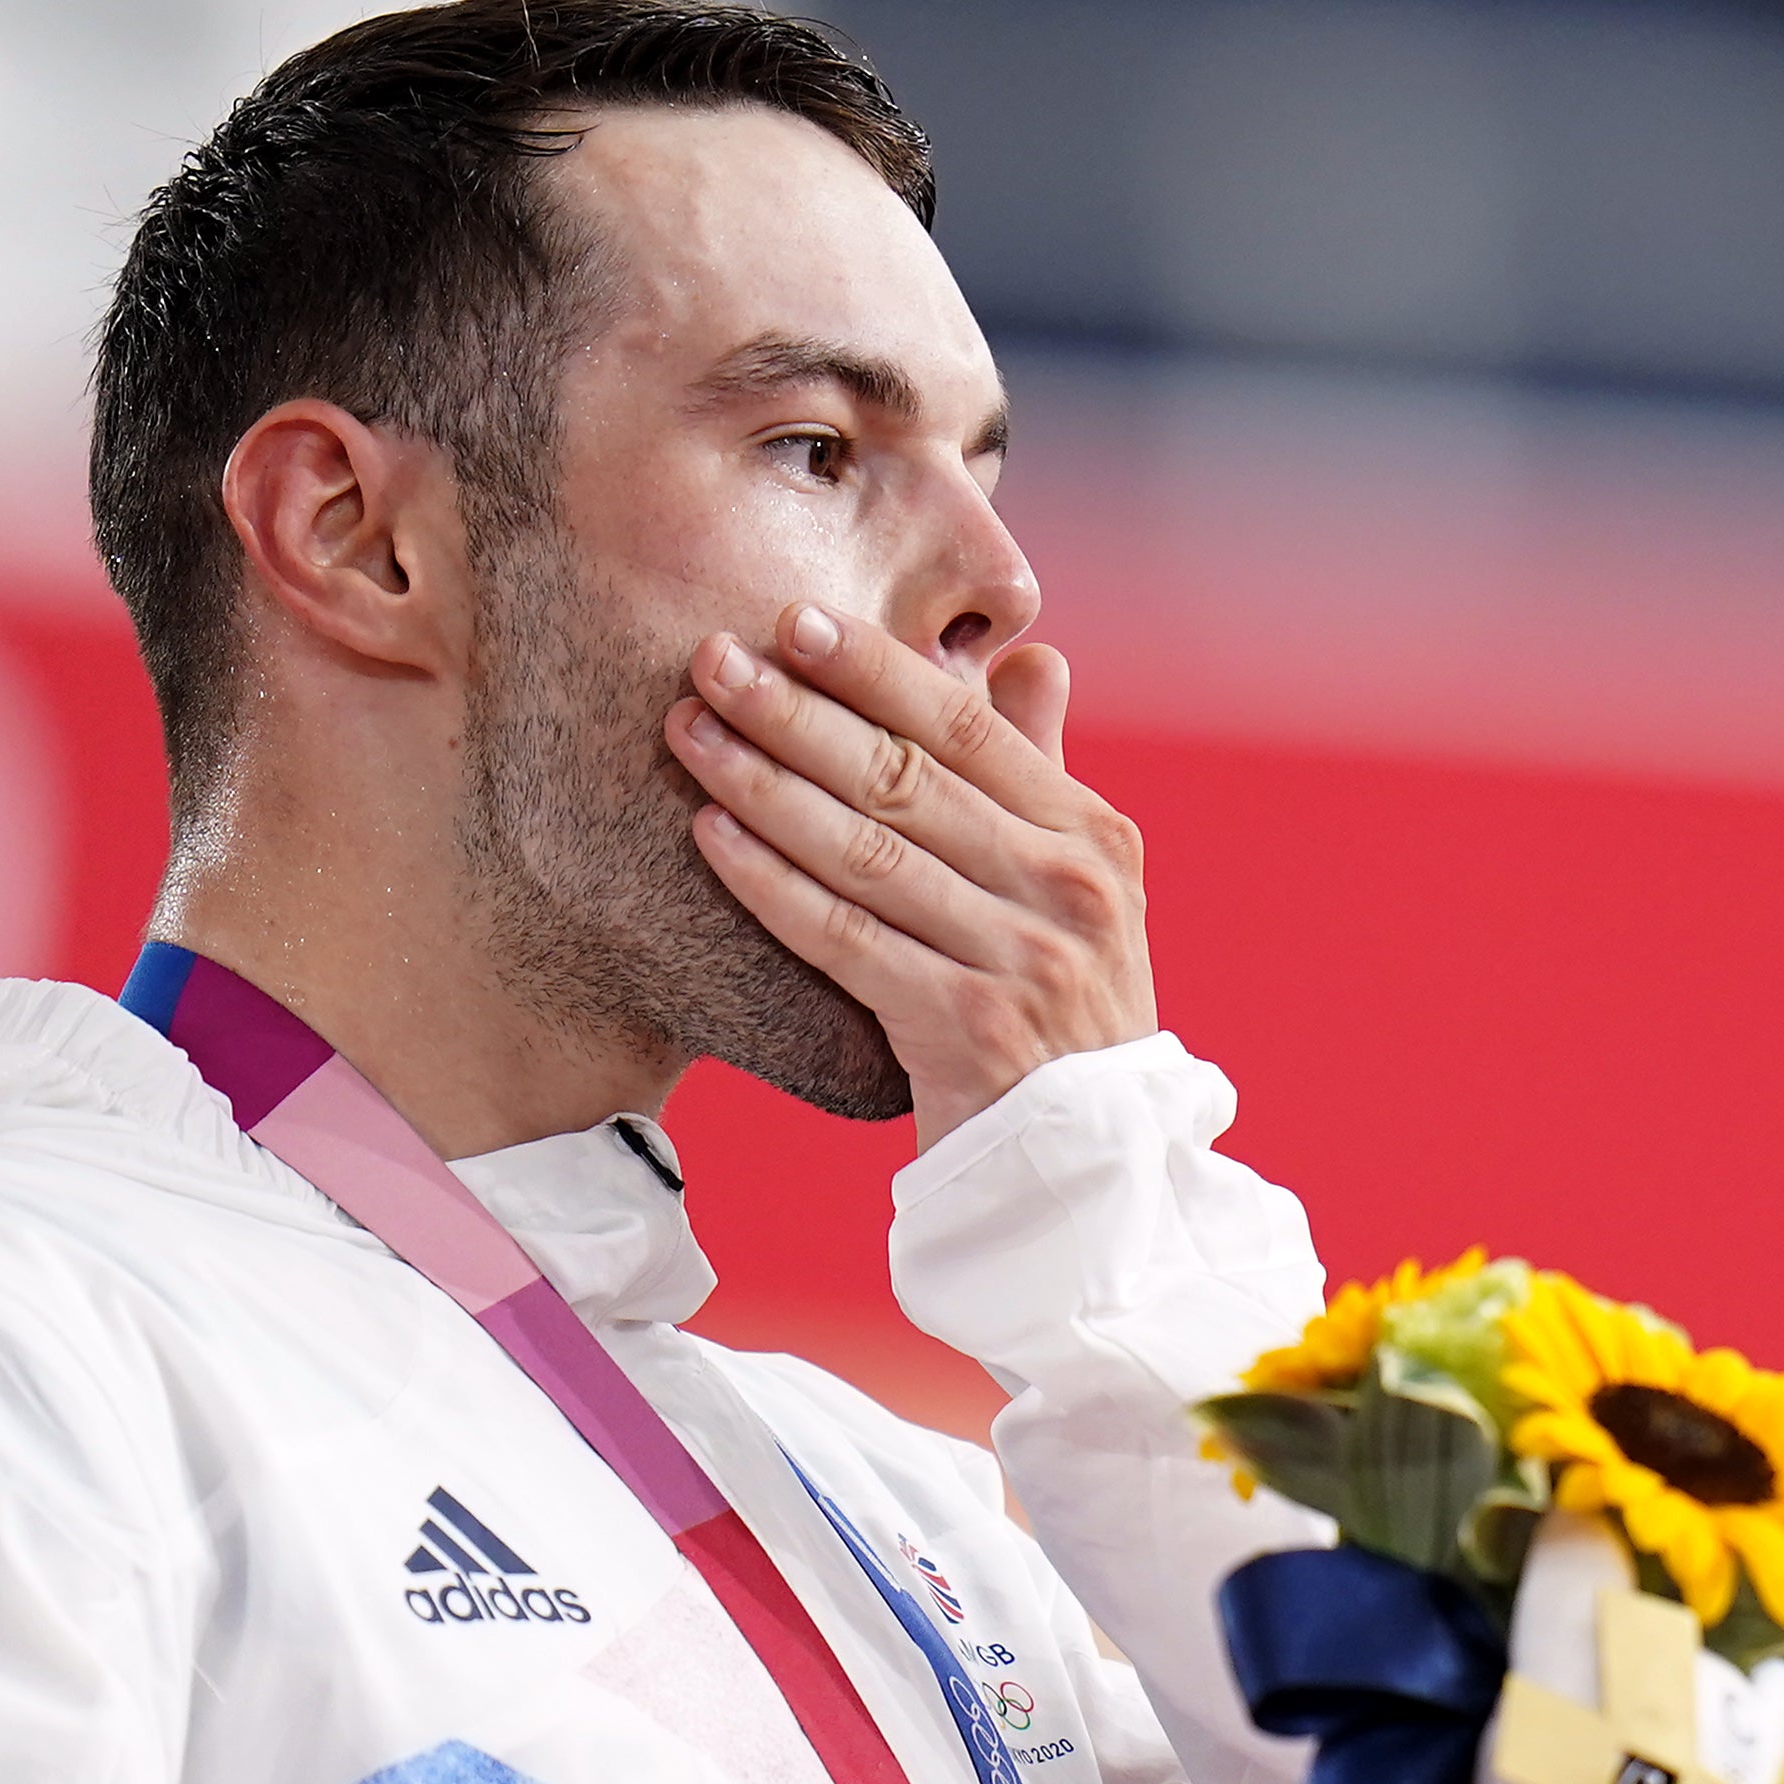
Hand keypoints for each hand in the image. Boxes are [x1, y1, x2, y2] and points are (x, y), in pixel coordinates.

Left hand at [667, 604, 1155, 1149]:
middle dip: (797, 711)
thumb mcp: (1080, 887)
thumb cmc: (1063, 1008)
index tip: (791, 618)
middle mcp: (1068, 888)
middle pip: (907, 778)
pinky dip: (771, 884)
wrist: (1084, 1164)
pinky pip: (845, 940)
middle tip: (710, 659)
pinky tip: (712, 838)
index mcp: (1093, 836)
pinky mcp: (967, 1029)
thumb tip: (1035, 655)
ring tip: (690, 734)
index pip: (970, 729)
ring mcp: (1023, 960)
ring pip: (866, 851)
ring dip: (764, 784)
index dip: (875, 669)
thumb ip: (1046, 772)